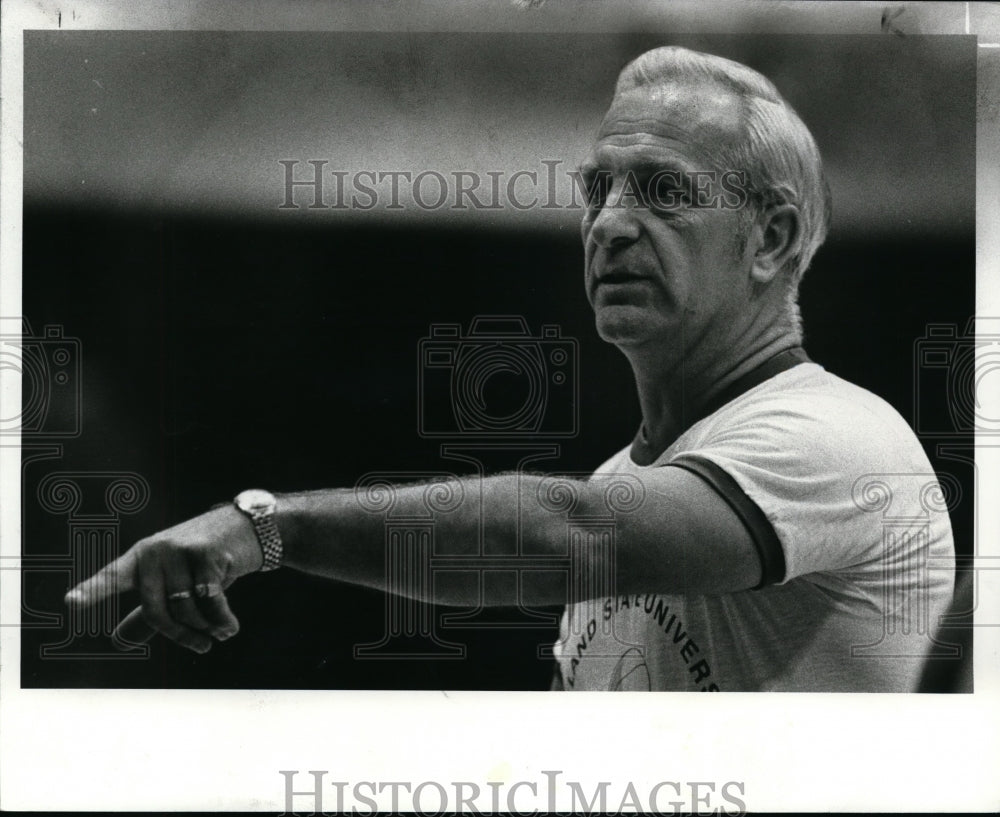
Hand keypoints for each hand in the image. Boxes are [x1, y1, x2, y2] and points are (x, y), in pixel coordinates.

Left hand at [64, 505, 263, 652]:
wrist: (245, 527)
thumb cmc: (204, 560)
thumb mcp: (173, 582)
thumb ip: (145, 612)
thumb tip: (117, 641)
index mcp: (139, 558)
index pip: (112, 577)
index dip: (92, 592)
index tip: (71, 603)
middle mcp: (154, 552)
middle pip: (157, 611)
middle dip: (181, 635)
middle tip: (201, 647)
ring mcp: (179, 550)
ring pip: (186, 609)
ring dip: (206, 628)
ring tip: (220, 632)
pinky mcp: (206, 554)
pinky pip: (211, 601)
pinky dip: (222, 621)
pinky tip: (230, 629)